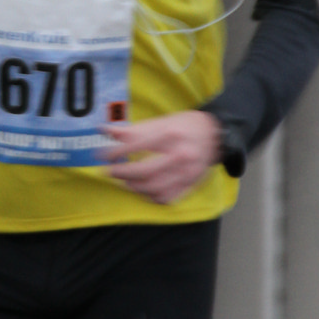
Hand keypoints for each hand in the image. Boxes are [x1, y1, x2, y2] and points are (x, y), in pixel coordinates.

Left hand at [101, 111, 220, 204]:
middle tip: (109, 172)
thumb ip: (134, 129)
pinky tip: (143, 190)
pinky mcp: (190, 184)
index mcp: (170, 134)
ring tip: (124, 181)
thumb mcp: (161, 121)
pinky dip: (151, 197)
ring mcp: (187, 172)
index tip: (102, 156)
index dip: (116, 152)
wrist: (216, 135)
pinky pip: (167, 197)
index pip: (137, 145)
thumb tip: (105, 130)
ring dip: (134, 186)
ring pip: (154, 187)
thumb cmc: (184, 126)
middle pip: (145, 170)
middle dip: (122, 173)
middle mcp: (180, 154)